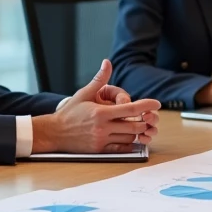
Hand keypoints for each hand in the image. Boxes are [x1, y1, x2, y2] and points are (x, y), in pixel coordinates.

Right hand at [32, 60, 159, 153]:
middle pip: (134, 125)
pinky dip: (129, 144)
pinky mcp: (99, 150)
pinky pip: (121, 148)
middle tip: (149, 117)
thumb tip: (107, 62)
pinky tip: (131, 138)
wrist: (53, 132)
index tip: (157, 103)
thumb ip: (99, 79)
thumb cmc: (69, 112)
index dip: (146, 106)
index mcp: (101, 112)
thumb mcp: (84, 93)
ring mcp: (101, 140)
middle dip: (144, 121)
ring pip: (129, 137)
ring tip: (138, 125)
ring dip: (137, 131)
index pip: (130, 109)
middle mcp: (103, 127)